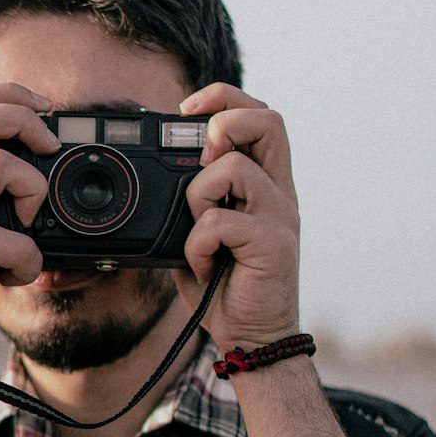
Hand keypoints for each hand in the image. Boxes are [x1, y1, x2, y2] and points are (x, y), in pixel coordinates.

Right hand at [0, 83, 60, 356]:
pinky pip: (20, 239)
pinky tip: (16, 273)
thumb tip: (35, 149)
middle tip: (50, 147)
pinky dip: (30, 261)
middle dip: (27, 123)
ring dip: (34, 195)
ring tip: (26, 226)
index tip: (45, 107)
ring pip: (4, 167)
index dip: (10, 95)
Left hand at [175, 84, 300, 352]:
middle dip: (224, 123)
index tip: (187, 110)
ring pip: (232, 168)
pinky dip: (197, 245)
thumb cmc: (227, 287)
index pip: (261, 116)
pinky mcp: (273, 246)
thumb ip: (193, 201)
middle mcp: (279, 193)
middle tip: (200, 159)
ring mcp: (279, 218)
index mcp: (266, 184)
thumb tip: (155, 174)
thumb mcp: (203, 233)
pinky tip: (204, 266)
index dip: (224, 98)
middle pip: (268, 120)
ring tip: (198, 233)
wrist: (254, 338)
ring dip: (197, 197)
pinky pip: (220, 222)